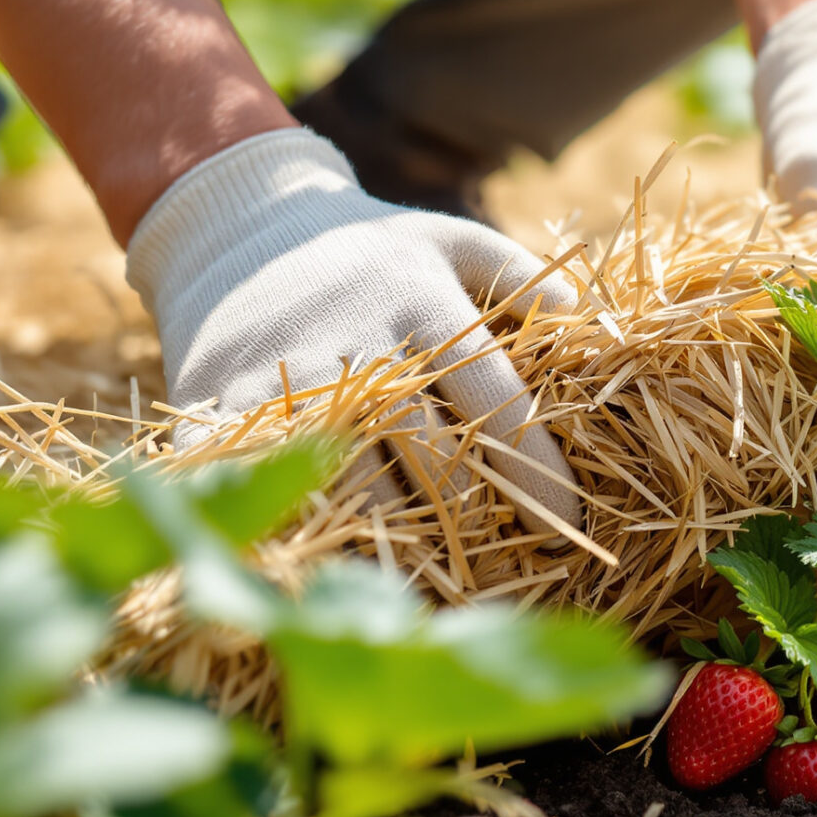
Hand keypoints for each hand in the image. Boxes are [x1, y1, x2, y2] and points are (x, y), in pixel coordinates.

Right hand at [125, 129, 583, 533]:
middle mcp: (355, 346)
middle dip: (474, 521)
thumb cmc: (369, 254)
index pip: (495, 402)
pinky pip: (271, 491)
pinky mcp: (223, 412)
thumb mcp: (450, 243)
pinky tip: (343, 569)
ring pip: (352, 490)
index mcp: (421, 304)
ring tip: (436, 582)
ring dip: (399, 543)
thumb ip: (523, 279)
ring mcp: (285, 382)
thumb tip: (592, 320)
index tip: (568, 522)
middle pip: (428, 460)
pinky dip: (311, 534)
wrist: (236, 235)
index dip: (535, 470)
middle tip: (507, 564)